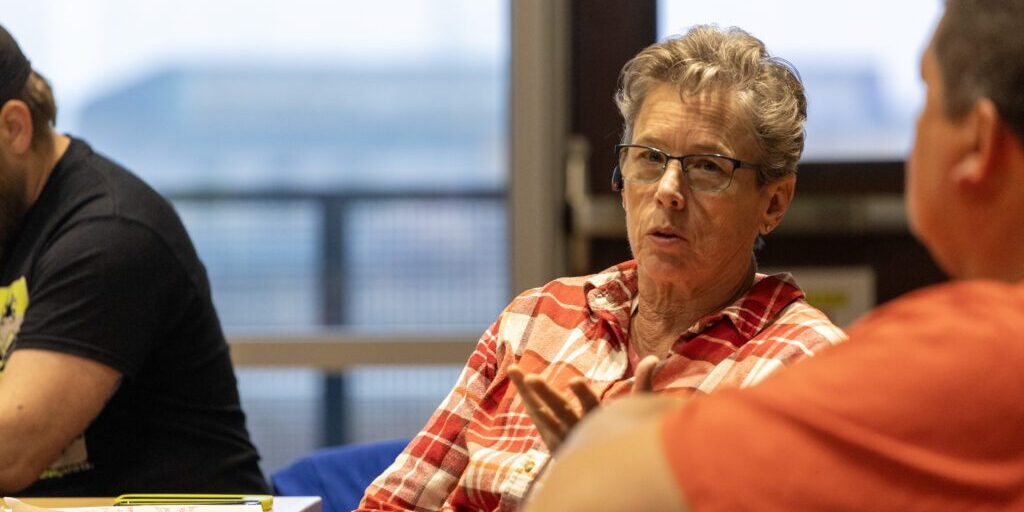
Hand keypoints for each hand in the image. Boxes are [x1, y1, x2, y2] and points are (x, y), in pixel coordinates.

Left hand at [508, 355, 658, 450]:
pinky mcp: (553, 440)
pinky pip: (539, 420)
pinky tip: (520, 384)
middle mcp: (579, 431)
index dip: (582, 395)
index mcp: (599, 423)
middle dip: (546, 395)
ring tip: (520, 374)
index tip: (572, 380)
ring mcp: (563, 437)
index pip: (590, 407)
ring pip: (545, 416)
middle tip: (531, 379)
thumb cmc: (626, 435)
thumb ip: (642, 385)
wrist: (611, 474)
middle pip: (561, 412)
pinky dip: (530, 403)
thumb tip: (652, 357)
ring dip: (532, 396)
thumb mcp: (636, 412)